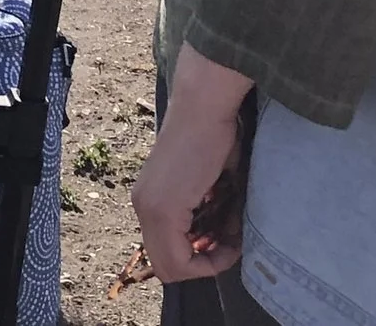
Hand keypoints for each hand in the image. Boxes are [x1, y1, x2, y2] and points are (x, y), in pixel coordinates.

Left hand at [133, 45, 253, 281]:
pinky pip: (180, 259)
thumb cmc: (213, 137)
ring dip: (208, 261)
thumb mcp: (207, 186)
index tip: (227, 241)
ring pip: (173, 267)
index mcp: (149, 200)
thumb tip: (222, 241)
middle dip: (204, 264)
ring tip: (233, 237)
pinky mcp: (162, 209)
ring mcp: (148, 208)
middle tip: (231, 243)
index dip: (200, 259)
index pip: (166, 255)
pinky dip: (210, 259)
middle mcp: (142, 207)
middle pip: (167, 267)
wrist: (205, 109)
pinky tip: (231, 238)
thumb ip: (206, 214)